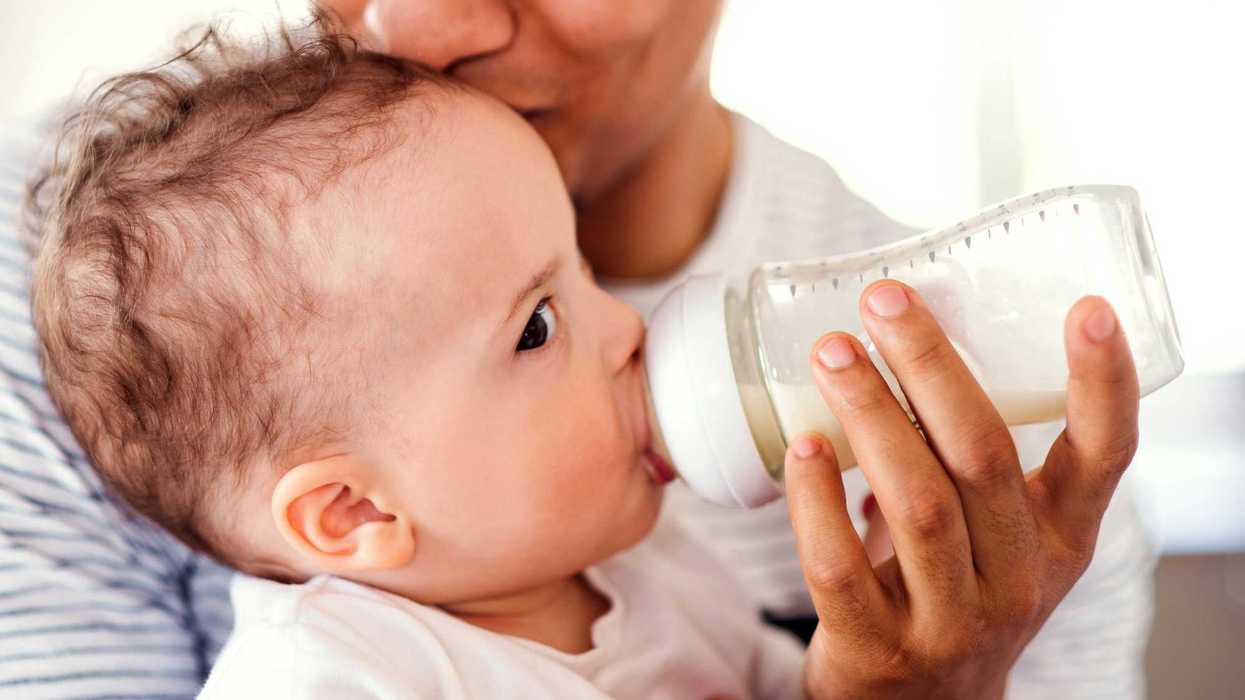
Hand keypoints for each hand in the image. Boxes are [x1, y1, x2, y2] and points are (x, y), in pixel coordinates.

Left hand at [785, 281, 1138, 699]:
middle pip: (984, 458)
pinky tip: (802, 447)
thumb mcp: (994, 537)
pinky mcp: (877, 650)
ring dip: (871, 417)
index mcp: (1058, 540)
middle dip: (933, 368)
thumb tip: (902, 336)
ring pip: (917, 505)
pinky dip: (816, 502)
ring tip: (832, 352)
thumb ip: (968, 459)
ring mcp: (951, 623)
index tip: (1087, 307)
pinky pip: (840, 568)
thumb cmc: (955, 593)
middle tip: (884, 301)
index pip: (1103, 458)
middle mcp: (1018, 581)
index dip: (1102, 384)